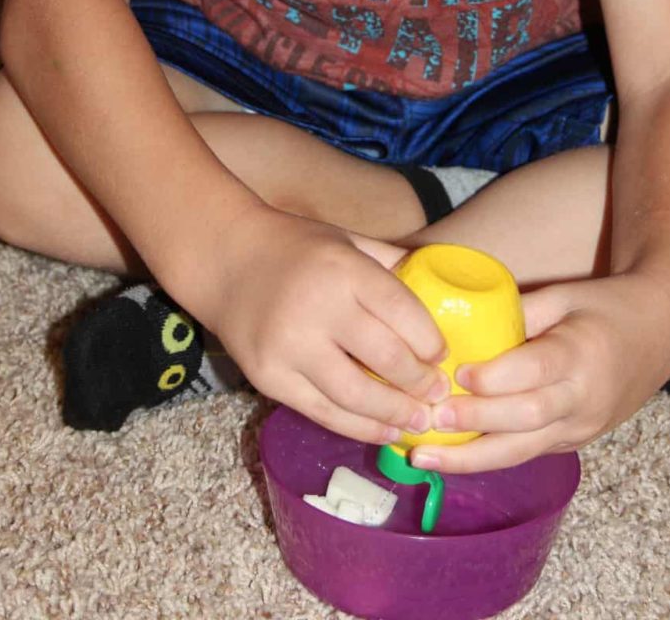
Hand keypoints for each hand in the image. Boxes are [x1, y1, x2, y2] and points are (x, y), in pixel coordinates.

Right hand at [186, 205, 447, 444]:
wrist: (225, 259)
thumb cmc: (297, 247)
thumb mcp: (347, 240)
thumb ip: (391, 263)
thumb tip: (445, 288)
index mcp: (342, 269)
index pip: (400, 310)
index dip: (429, 340)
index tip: (444, 356)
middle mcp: (317, 309)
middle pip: (384, 358)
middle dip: (419, 382)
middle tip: (440, 394)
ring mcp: (289, 347)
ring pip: (355, 395)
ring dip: (395, 413)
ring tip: (420, 420)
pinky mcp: (269, 378)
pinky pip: (322, 412)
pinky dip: (358, 426)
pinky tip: (384, 429)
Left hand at [411, 272, 669, 472]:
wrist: (657, 337)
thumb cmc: (603, 308)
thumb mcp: (564, 296)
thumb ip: (518, 312)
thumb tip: (461, 323)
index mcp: (582, 354)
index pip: (535, 372)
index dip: (495, 376)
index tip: (457, 371)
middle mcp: (583, 399)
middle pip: (525, 419)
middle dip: (475, 422)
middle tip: (428, 417)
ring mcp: (580, 428)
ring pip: (522, 451)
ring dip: (470, 458)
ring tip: (424, 456)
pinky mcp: (571, 442)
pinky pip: (526, 454)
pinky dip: (486, 457)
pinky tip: (448, 458)